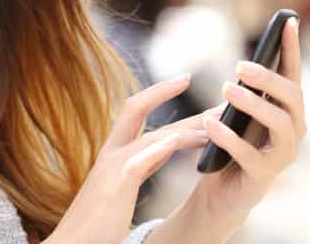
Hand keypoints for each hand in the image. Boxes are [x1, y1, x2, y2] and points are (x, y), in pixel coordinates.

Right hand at [45, 73, 226, 243]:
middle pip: (137, 109)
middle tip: (204, 91)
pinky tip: (180, 140)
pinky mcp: (115, 186)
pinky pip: (139, 162)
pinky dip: (160, 148)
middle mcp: (110, 155)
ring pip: (151, 135)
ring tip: (214, 123)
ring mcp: (111, 168)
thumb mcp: (120, 191)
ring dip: (185, 127)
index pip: (137, 114)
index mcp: (112, 157)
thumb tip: (160, 154)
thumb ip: (137, 170)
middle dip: (167, 92)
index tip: (182, 80)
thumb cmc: (94, 229)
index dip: (159, 95)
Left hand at [164, 17, 306, 239]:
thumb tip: (247, 65)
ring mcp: (282, 156)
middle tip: (239, 65)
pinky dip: (229, 137)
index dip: (292, 47)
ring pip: (279, 124)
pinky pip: (250, 154)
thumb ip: (248, 92)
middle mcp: (293, 131)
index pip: (293, 73)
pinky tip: (209, 124)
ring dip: (253, 104)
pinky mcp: (263, 178)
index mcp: (287, 110)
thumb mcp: (239, 113)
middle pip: (293, 97)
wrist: (221, 191)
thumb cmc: (232, 144)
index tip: (287, 20)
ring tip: (226, 90)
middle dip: (268, 78)